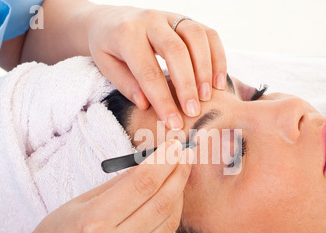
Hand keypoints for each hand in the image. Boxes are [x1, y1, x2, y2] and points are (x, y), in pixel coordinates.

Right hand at [20, 140, 192, 232]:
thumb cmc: (58, 232)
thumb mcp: (82, 200)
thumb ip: (119, 184)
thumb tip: (152, 163)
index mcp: (95, 222)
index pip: (143, 184)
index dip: (164, 161)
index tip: (176, 145)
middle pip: (161, 202)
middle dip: (178, 173)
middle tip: (186, 154)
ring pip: (169, 220)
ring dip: (178, 193)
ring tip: (179, 173)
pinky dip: (169, 214)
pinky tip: (168, 199)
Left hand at [86, 6, 226, 129]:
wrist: (110, 19)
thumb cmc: (109, 47)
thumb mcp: (106, 66)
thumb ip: (126, 84)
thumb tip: (146, 104)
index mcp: (126, 34)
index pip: (148, 71)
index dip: (162, 99)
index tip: (173, 123)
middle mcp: (150, 20)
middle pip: (175, 51)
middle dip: (187, 84)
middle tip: (193, 111)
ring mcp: (170, 17)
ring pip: (196, 36)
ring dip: (205, 69)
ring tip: (207, 96)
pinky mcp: (185, 19)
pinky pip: (209, 34)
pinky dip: (218, 57)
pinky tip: (218, 82)